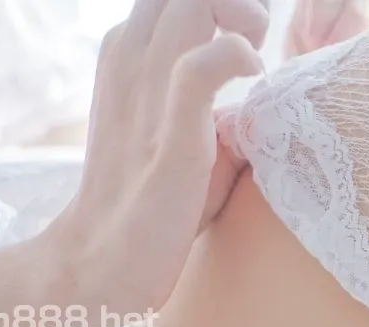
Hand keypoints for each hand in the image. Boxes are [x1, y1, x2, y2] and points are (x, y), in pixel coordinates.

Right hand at [55, 0, 270, 313]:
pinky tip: (255, 77)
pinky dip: (236, 56)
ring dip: (239, 18)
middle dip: (230, 1)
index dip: (217, 4)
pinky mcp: (172, 136)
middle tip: (255, 39)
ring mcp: (146, 94)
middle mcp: (129, 62)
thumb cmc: (152, 199)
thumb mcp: (175, 127)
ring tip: (255, 59)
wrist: (105, 258)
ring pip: (190, 6)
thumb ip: (205, 95)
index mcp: (127, 55)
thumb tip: (262, 88)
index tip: (246, 36)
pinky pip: (201, 65)